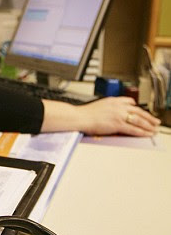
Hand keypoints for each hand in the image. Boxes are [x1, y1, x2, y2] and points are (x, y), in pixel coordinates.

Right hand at [41, 97, 160, 136]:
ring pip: (138, 120)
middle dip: (148, 117)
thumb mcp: (98, 107)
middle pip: (137, 111)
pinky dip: (141, 132)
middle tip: (155, 121)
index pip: (129, 102)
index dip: (138, 107)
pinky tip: (146, 134)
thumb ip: (107, 109)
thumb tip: (111, 116)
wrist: (79, 117)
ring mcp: (118, 115)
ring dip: (148, 125)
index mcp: (112, 100)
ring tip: (154, 129)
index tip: (142, 111)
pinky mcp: (117, 123)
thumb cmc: (84, 114)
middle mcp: (117, 106)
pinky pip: (133, 128)